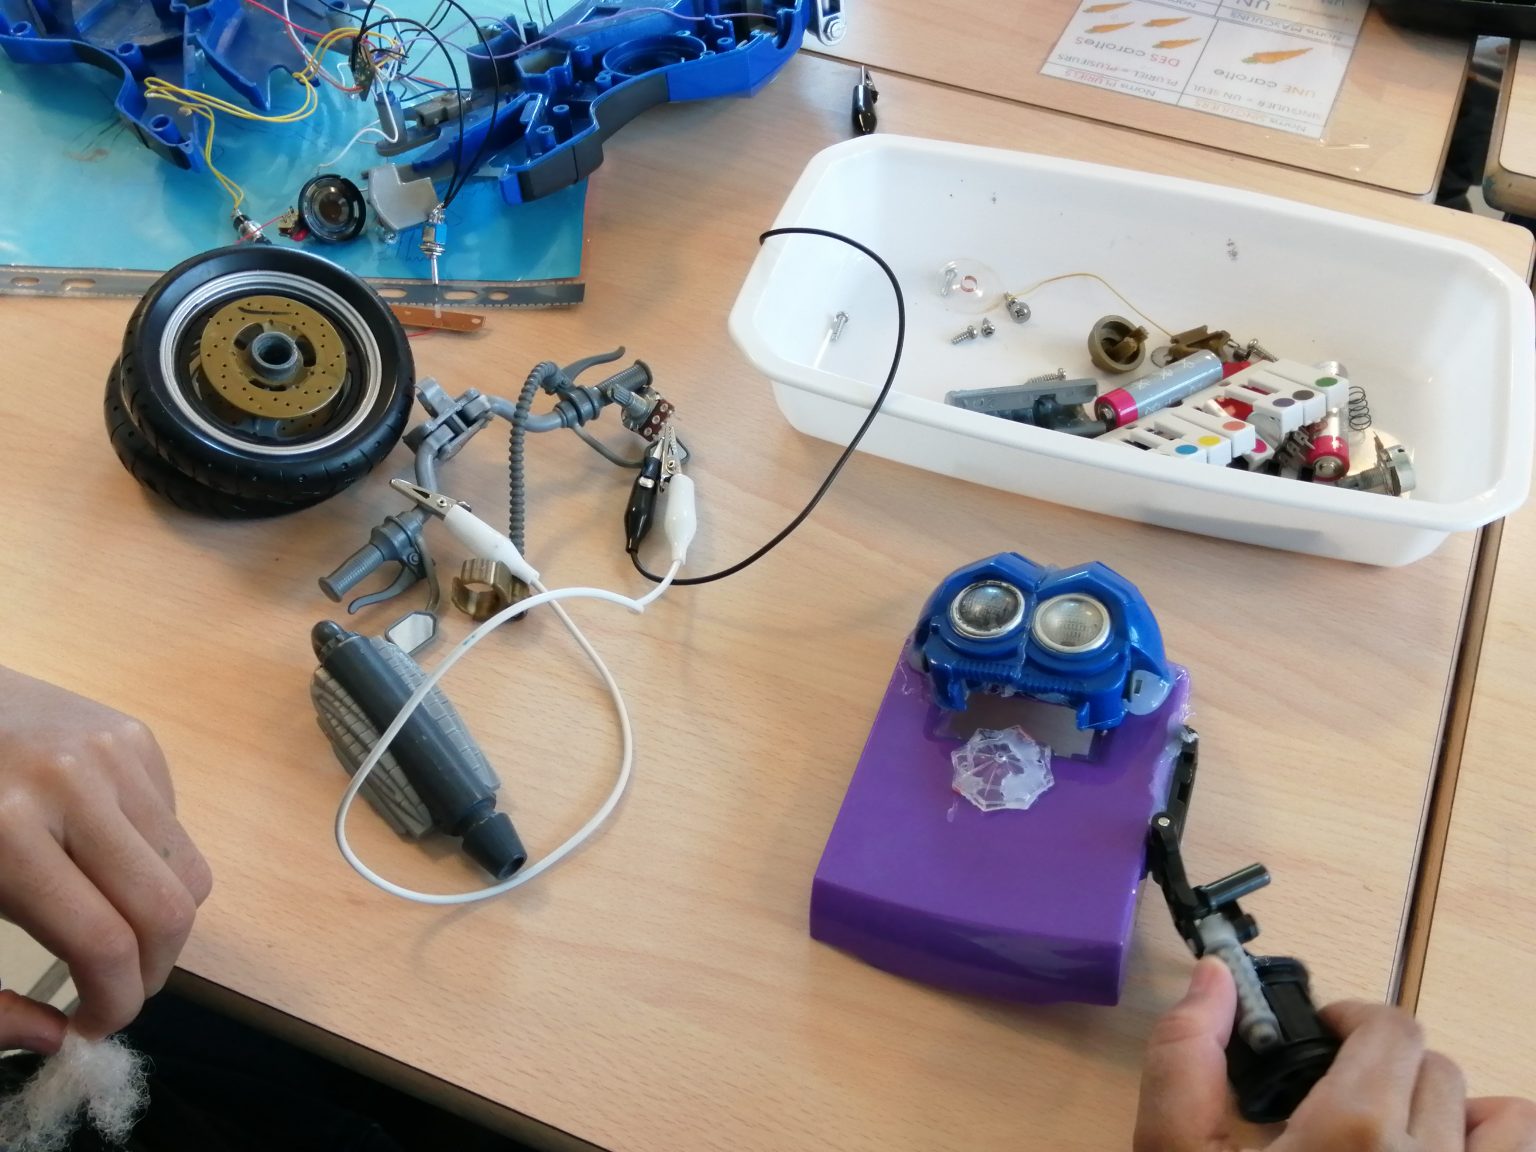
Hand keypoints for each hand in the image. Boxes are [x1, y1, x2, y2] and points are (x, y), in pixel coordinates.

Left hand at [0, 667, 211, 1048]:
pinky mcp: (135, 736)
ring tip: (115, 925)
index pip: (105, 944)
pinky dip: (150, 859)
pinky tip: (97, 850)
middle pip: (169, 911)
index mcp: (8, 836)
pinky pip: (175, 825)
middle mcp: (74, 786)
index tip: (92, 1025)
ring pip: (191, 872)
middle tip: (117, 990)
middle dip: (152, 973)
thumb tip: (55, 1036)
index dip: (112, 1006)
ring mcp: (114, 753)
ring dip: (160, 920)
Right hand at [1134, 956, 1535, 1150]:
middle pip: (1435, 1066)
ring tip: (1403, 1132)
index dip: (1350, 1021)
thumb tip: (1214, 978)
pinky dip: (1489, 1147)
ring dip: (1458, 1113)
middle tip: (1338, 1096)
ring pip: (1504, 1122)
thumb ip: (1184, 1059)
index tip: (1322, 1041)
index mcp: (1355, 1134)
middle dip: (1385, 1067)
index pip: (1391, 1027)